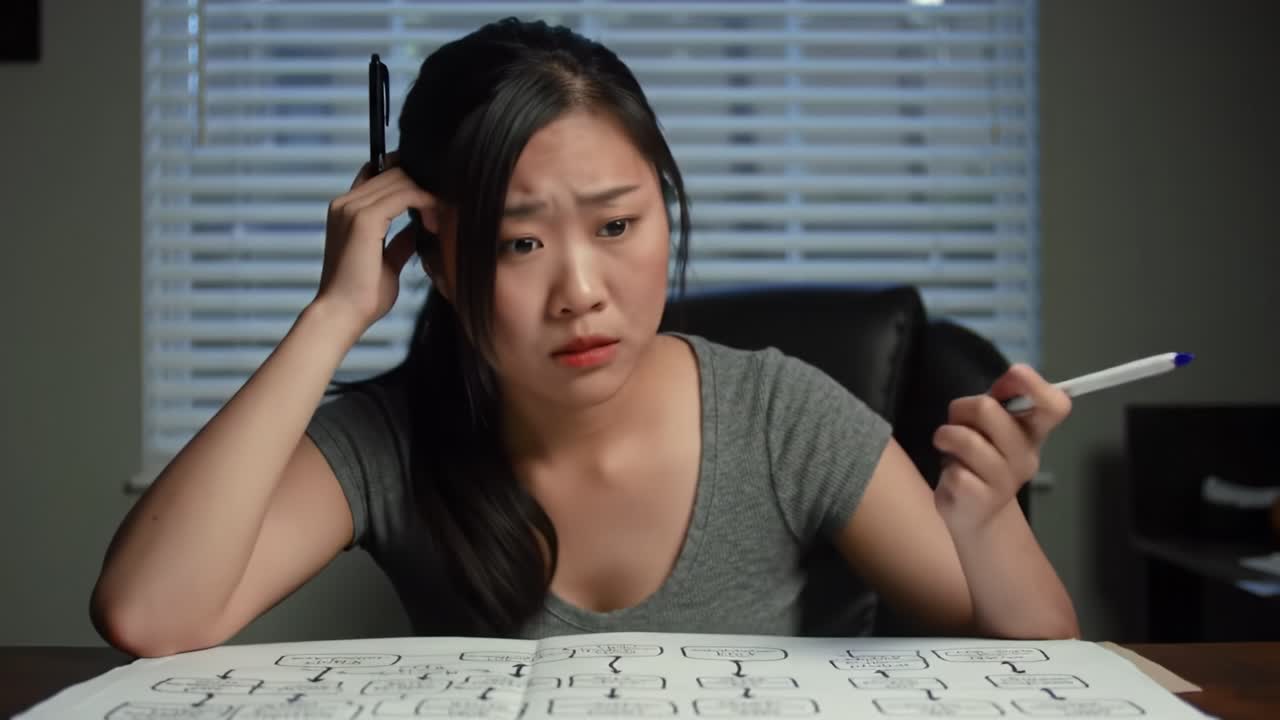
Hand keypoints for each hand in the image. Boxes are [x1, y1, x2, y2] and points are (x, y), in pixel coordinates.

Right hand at [313, 152, 437, 333]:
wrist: (342, 315)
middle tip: (442, 215)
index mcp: (346, 210)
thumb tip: (418, 228)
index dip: (409, 180)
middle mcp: (345, 203)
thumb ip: (400, 241)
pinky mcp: (365, 218)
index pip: (379, 174)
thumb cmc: (362, 296)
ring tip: (438, 223)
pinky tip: (434, 225)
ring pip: (401, 180)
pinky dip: (425, 203)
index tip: (432, 201)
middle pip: (394, 173)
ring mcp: (352, 208)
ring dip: (427, 197)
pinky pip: (405, 194)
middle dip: (423, 189)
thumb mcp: (387, 261)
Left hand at [931, 364, 1072, 533]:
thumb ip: (998, 400)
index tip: (1012, 376)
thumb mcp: (990, 426)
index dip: (1035, 384)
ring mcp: (1006, 481)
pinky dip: (946, 468)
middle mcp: (1026, 455)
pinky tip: (953, 476)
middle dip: (961, 409)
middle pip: (987, 410)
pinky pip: (955, 471)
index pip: (1055, 405)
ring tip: (948, 447)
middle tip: (957, 423)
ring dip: (946, 437)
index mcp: (1033, 432)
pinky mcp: (981, 499)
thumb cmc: (981, 459)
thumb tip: (1011, 376)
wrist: (975, 514)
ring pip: (966, 440)